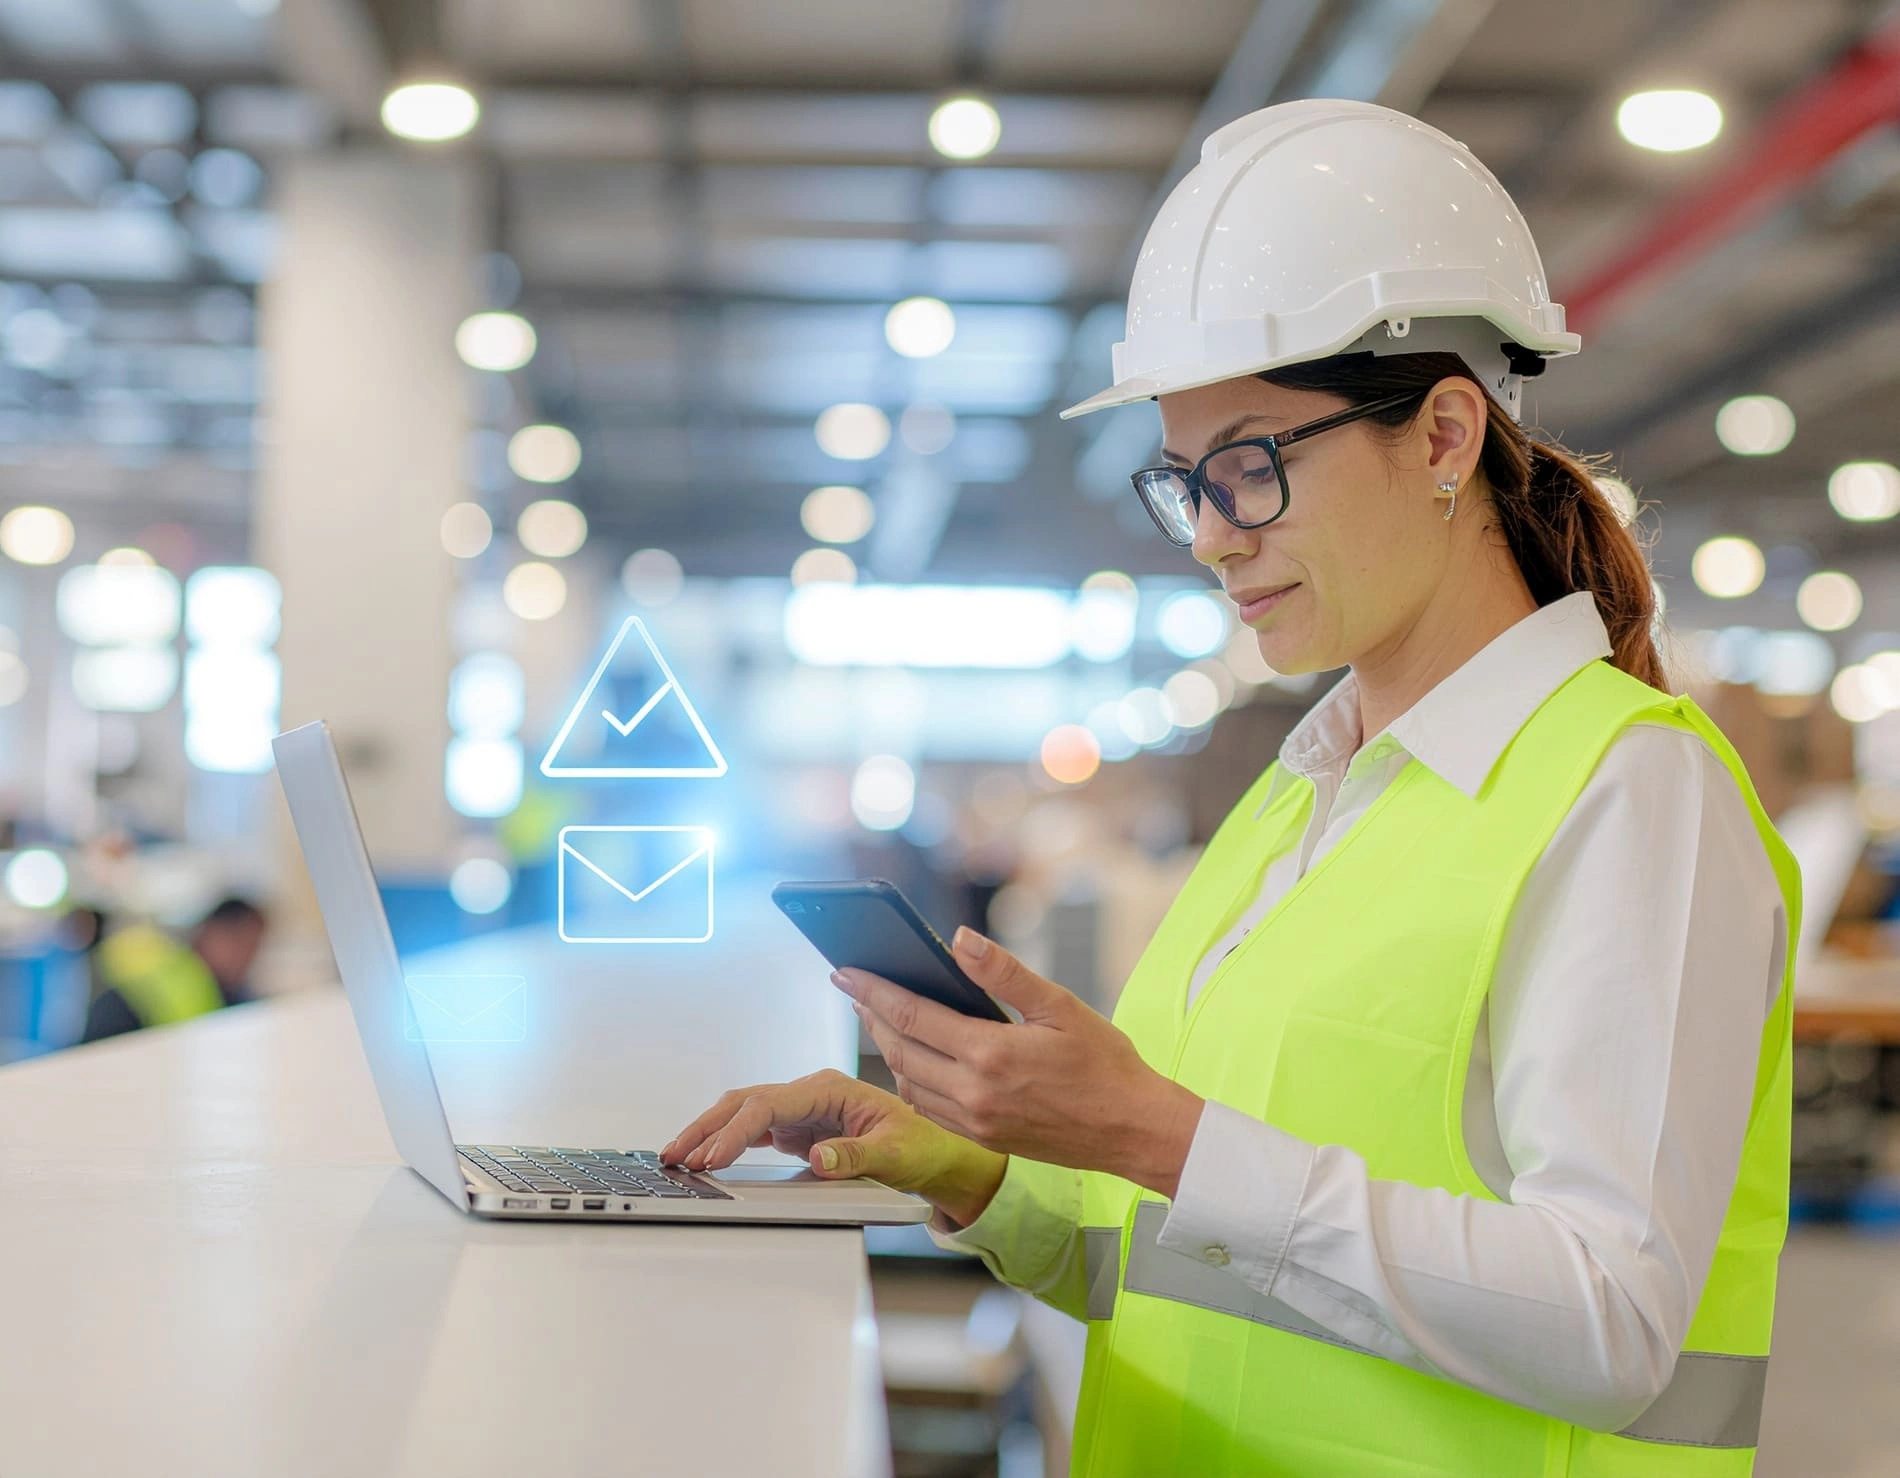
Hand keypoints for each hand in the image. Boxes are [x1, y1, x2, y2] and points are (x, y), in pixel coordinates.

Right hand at [660, 1068, 1007, 1227]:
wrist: (934, 1153)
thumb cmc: (920, 1146)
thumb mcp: (895, 1154)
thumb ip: (856, 1157)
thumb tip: (819, 1160)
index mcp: (830, 1089)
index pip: (769, 1105)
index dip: (736, 1131)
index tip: (713, 1158)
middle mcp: (809, 1094)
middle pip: (744, 1102)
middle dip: (707, 1127)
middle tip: (675, 1156)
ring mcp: (800, 1110)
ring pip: (741, 1113)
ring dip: (709, 1133)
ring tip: (676, 1158)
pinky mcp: (796, 1130)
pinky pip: (751, 1130)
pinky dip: (724, 1142)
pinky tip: (704, 1158)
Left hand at [838, 928, 1204, 1199]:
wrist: (1132, 1130)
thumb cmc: (1105, 1064)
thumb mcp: (1060, 1005)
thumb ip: (1003, 973)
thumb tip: (959, 939)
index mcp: (989, 1054)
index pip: (912, 1016)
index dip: (873, 991)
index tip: (846, 971)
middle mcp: (973, 1093)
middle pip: (899, 1050)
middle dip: (871, 1016)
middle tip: (854, 989)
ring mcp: (975, 1121)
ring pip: (908, 1082)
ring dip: (887, 1050)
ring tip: (879, 1019)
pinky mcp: (982, 1138)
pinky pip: (929, 1108)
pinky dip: (910, 1080)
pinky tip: (913, 1060)